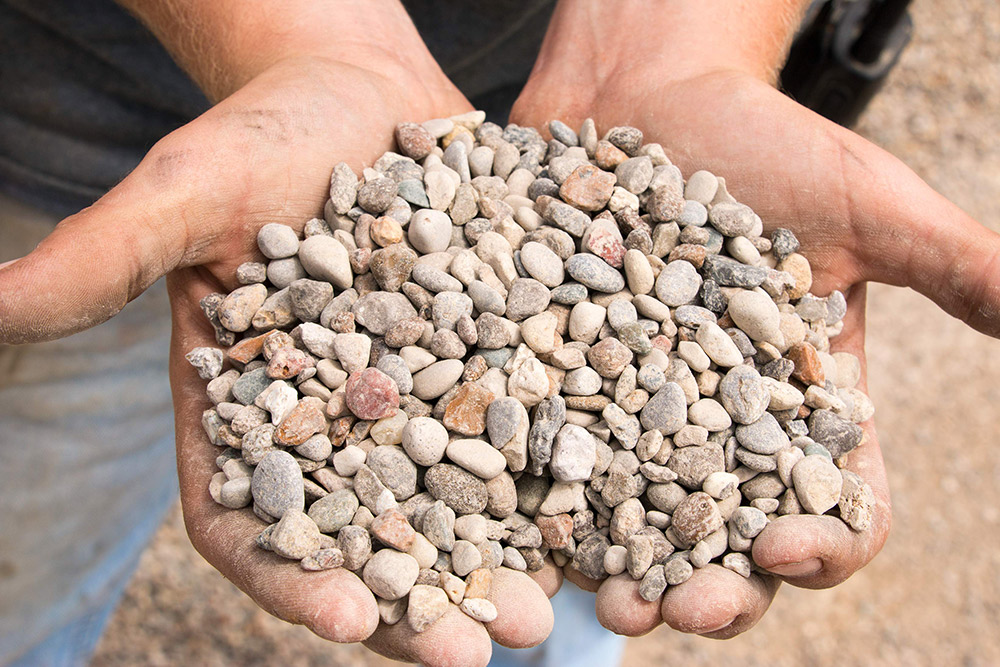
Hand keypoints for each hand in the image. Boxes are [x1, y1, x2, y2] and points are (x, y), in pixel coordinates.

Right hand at [0, 48, 554, 666]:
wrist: (358, 94)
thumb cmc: (262, 138)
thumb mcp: (189, 192)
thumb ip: (108, 256)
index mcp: (253, 415)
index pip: (259, 525)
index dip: (298, 577)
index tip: (350, 617)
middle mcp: (339, 426)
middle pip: (377, 536)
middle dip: (425, 597)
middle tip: (486, 652)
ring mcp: (419, 400)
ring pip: (460, 503)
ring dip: (503, 560)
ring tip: (552, 608)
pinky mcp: (487, 361)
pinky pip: (525, 428)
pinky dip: (555, 472)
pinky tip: (598, 513)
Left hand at [512, 54, 999, 637]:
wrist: (654, 99)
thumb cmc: (767, 147)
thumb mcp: (867, 204)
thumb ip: (955, 269)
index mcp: (807, 410)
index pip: (836, 509)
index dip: (821, 545)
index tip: (781, 547)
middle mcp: (722, 429)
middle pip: (730, 541)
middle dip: (713, 587)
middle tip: (678, 610)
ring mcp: (640, 412)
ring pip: (640, 521)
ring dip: (628, 570)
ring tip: (606, 600)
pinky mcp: (568, 385)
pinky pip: (560, 455)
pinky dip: (550, 498)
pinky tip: (530, 526)